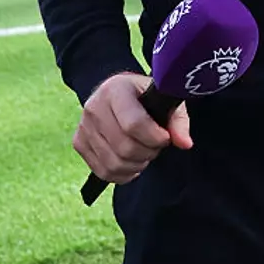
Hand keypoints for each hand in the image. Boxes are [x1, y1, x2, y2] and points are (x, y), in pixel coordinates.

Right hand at [73, 73, 191, 184]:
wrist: (117, 94)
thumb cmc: (144, 98)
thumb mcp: (163, 100)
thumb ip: (177, 120)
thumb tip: (184, 143)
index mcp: (116, 90)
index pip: (134, 124)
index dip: (154, 137)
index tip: (164, 137)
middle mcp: (94, 107)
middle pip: (125, 147)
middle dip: (148, 152)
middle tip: (155, 145)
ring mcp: (84, 126)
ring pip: (114, 163)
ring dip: (137, 165)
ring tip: (144, 152)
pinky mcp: (79, 143)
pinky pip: (103, 172)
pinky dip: (123, 174)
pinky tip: (132, 162)